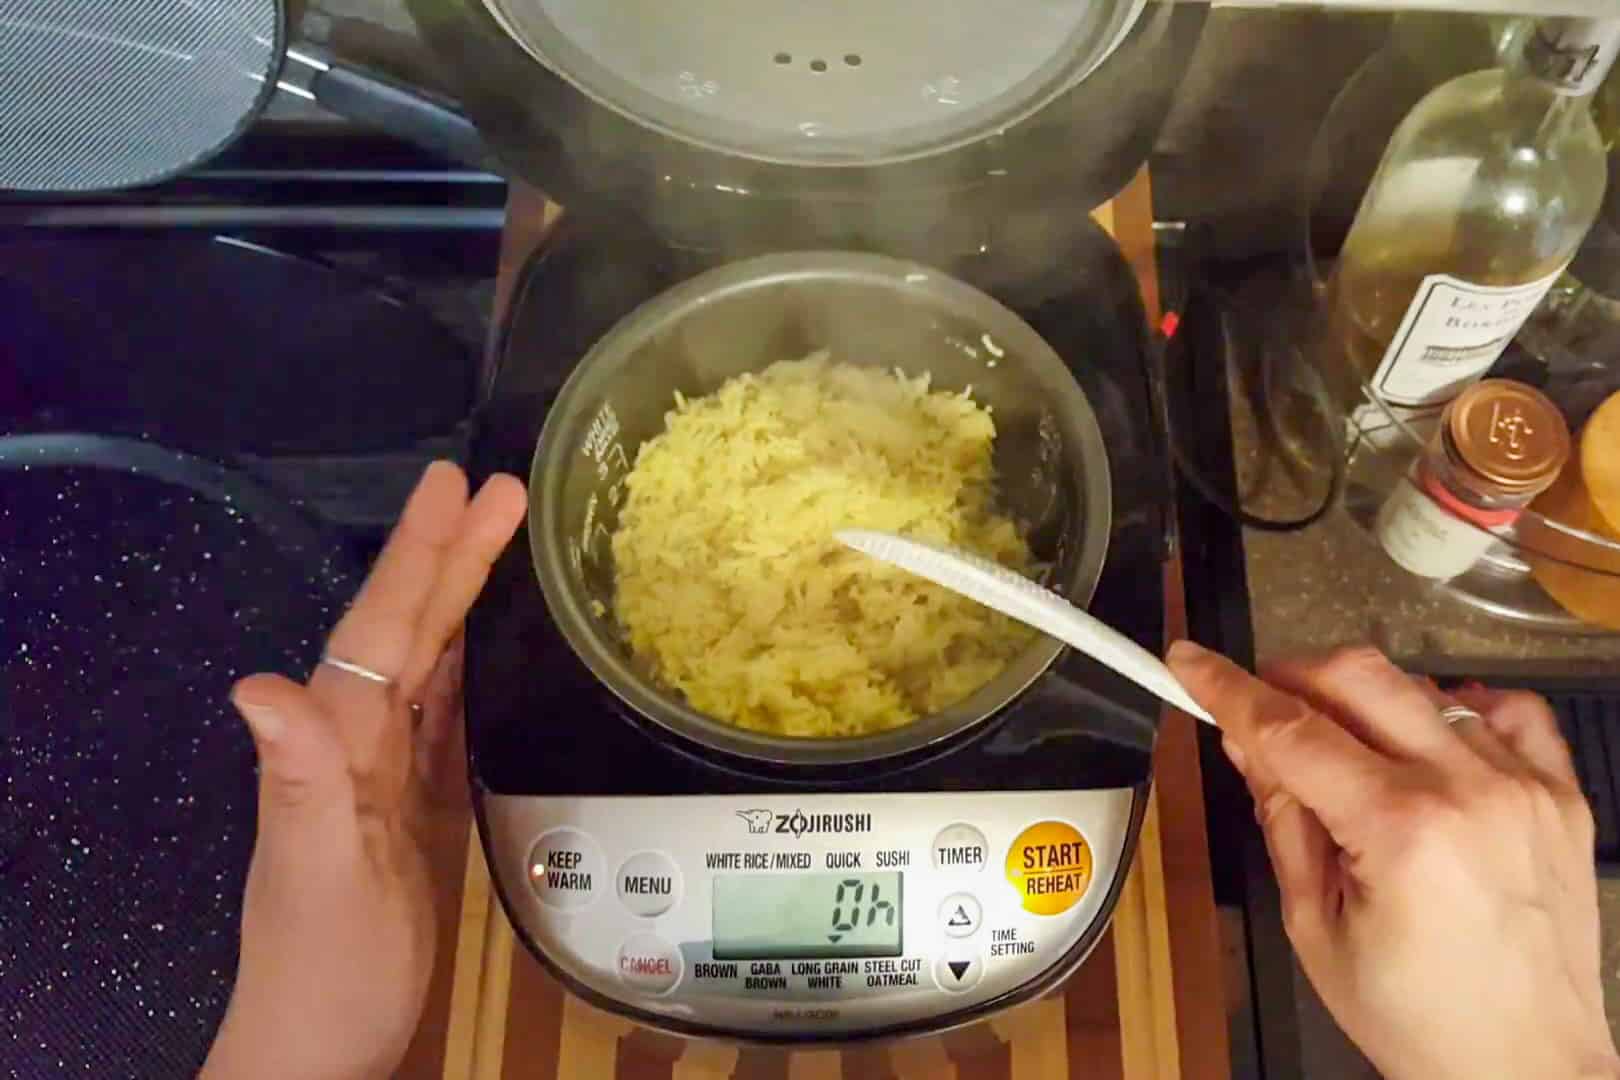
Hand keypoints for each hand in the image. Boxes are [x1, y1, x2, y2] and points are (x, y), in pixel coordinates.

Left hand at [201, 462, 525, 1079]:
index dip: (417, 557)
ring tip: (506, 536)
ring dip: (463, 597)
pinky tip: (491, 646)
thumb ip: (297, 780)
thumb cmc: (324, 963)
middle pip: (409, 630)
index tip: (455, 485)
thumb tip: (259, 685)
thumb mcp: (312, 872)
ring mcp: (389, 772)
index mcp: (338, 742)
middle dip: (451, 554)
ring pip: (430, 661)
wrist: (325, 1042)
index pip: (380, 631)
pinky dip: (471, 667)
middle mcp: (359, 741)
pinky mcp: (420, 805)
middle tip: (503, 485)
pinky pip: (448, 715)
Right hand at [1168, 641, 1617, 1079]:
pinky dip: (1457, 708)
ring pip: (1423, 687)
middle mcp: (1470, 790)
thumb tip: (1247, 743)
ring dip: (1366, 704)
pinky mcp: (1561, 796)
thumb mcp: (1315, 926)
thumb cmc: (1419, 1017)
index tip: (1189, 664)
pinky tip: (1428, 741)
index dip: (1226, 687)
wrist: (1526, 1068)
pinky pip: (1509, 711)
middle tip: (1262, 708)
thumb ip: (1282, 819)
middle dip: (1291, 677)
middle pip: (1357, 677)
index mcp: (1400, 830)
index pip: (1290, 730)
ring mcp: (1524, 787)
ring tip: (1348, 757)